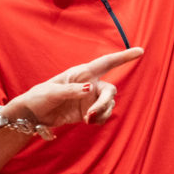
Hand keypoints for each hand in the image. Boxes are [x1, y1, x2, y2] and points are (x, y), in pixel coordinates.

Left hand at [10, 48, 143, 128]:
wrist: (33, 115)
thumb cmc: (39, 97)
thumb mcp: (52, 92)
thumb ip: (71, 91)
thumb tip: (89, 89)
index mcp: (82, 73)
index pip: (107, 62)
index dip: (124, 57)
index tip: (140, 51)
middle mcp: (90, 84)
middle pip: (110, 90)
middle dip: (104, 103)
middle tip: (92, 115)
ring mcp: (90, 99)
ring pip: (108, 105)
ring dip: (102, 113)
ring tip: (88, 120)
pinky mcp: (88, 112)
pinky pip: (103, 116)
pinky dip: (100, 119)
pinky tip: (89, 122)